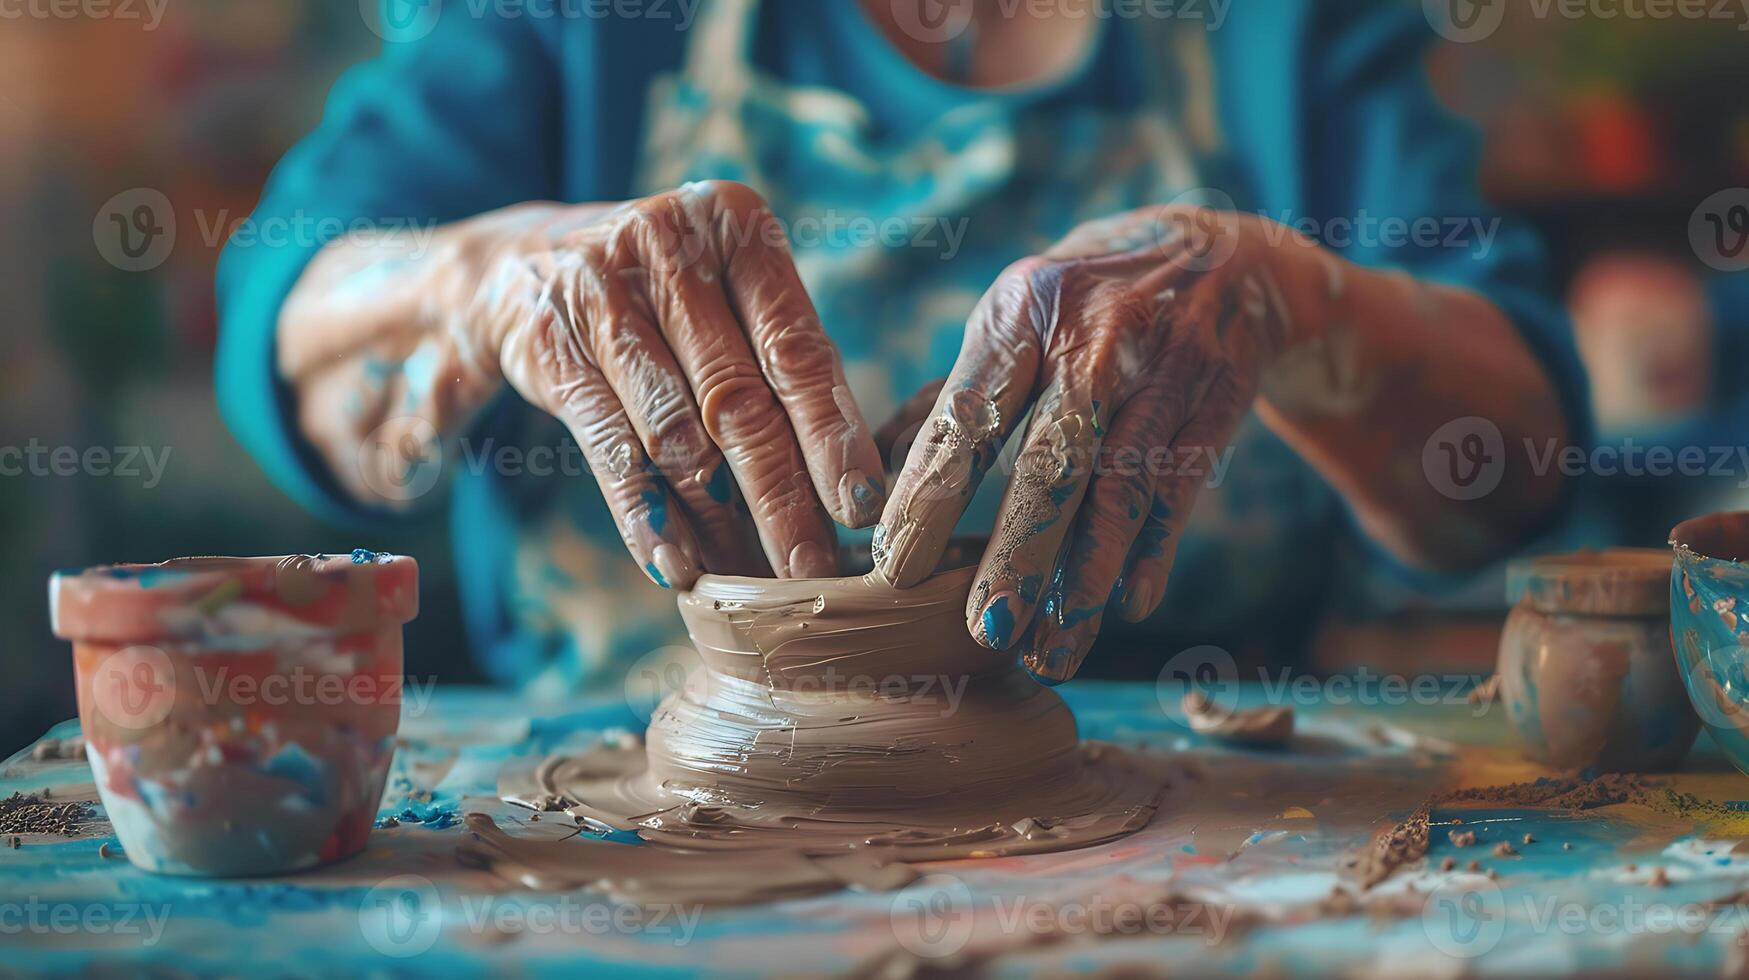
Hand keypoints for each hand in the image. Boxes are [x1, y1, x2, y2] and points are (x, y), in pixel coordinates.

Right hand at [476, 182, 886, 587]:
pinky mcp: (551, 344)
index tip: (862, 506)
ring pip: (675, 431)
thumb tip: (848, 487)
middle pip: (738, 398)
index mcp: (737, 225)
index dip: (832, 434)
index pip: (796, 348)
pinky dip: (646, 515)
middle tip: (813, 568)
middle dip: (782, 496)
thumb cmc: (670, 294)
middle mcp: (670, 246)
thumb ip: (784, 367)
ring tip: (752, 578)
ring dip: (717, 519)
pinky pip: (610, 447)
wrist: (525, 265)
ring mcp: (601, 291)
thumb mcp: (731, 296)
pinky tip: (677, 564)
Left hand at [874, 206, 1304, 682]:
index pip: (967, 415)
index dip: (931, 494)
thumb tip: (860, 485)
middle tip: (984, 631)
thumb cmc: (1077, 307)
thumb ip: (945, 404)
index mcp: (1020, 317)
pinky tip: (1129, 603)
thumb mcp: (1009, 325)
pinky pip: (1182, 488)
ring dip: (1087, 577)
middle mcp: (1093, 341)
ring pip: (1122, 490)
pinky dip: (1155, 549)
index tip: (892, 566)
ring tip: (1052, 650)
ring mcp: (1162, 372)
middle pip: (1051, 461)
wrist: (1213, 253)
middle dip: (1018, 553)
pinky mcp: (1217, 402)